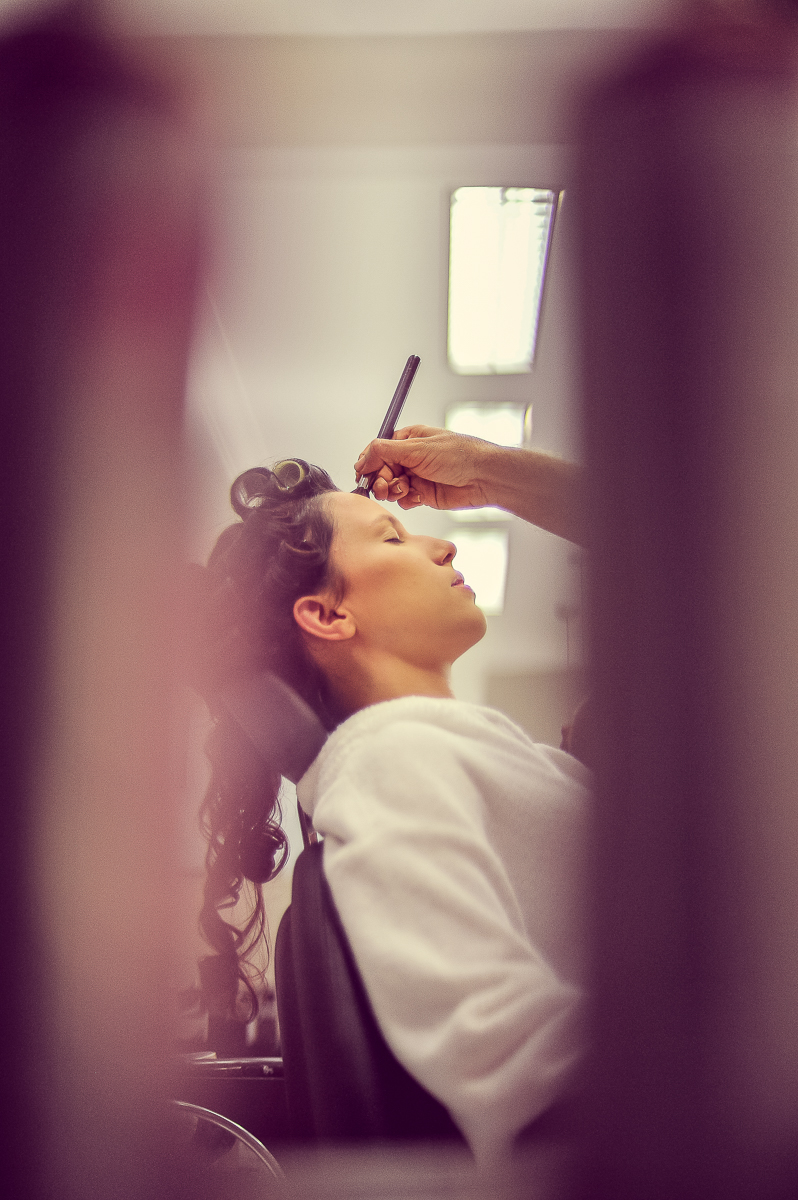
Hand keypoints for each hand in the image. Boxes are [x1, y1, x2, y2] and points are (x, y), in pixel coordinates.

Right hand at [353, 425, 494, 511]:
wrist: (484, 477)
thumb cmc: (459, 455)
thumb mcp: (417, 448)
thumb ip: (385, 452)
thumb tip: (362, 458)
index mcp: (408, 440)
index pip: (378, 451)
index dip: (370, 463)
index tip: (365, 473)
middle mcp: (411, 458)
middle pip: (381, 471)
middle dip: (380, 480)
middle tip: (384, 486)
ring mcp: (417, 476)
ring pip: (391, 488)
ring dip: (393, 491)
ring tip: (404, 490)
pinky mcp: (424, 494)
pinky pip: (405, 500)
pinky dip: (407, 500)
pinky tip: (419, 496)